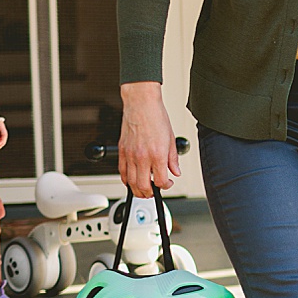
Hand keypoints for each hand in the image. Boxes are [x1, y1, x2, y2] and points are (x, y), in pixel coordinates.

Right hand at [119, 81, 179, 196]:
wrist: (141, 104)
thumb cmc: (156, 117)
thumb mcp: (171, 139)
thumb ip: (173, 159)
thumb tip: (175, 172)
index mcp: (157, 155)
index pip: (161, 181)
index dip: (166, 186)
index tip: (168, 183)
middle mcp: (142, 157)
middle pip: (143, 186)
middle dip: (150, 193)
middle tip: (154, 192)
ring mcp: (130, 155)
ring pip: (130, 182)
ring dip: (137, 190)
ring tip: (144, 189)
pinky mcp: (122, 151)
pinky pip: (122, 172)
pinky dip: (126, 180)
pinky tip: (132, 180)